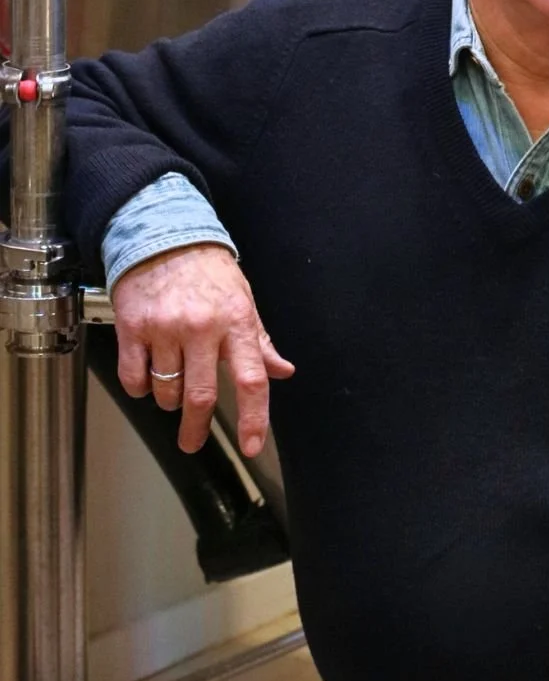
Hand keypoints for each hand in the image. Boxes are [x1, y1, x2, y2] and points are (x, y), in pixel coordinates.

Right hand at [113, 243, 294, 457]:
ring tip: (173, 384)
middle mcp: (202, 327)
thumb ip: (260, 341)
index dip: (253, 418)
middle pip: (200, 396)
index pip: (251, 379)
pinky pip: (134, 378)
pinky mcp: (133, 328)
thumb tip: (282, 370)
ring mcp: (165, 329)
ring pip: (167, 391)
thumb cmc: (208, 271)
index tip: (251, 444)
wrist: (164, 236)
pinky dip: (141, 388)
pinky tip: (148, 377)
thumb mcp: (244, 301)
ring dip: (170, 400)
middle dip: (196, 429)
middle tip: (192, 442)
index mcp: (236, 321)